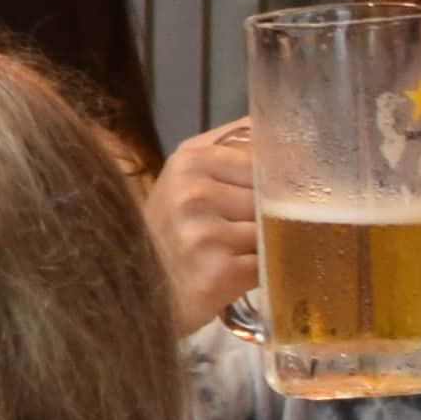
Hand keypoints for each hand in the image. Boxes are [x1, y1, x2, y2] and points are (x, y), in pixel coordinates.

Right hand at [151, 120, 257, 323]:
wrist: (137, 291)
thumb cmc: (169, 230)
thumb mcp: (186, 176)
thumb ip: (230, 146)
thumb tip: (283, 127)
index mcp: (188, 160)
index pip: (262, 160)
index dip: (275, 180)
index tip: (275, 194)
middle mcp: (193, 194)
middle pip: (268, 196)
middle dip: (271, 214)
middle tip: (251, 230)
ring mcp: (203, 235)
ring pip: (271, 229)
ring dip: (269, 244)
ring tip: (243, 252)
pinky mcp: (216, 274)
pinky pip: (267, 263)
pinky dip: (266, 270)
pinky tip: (243, 272)